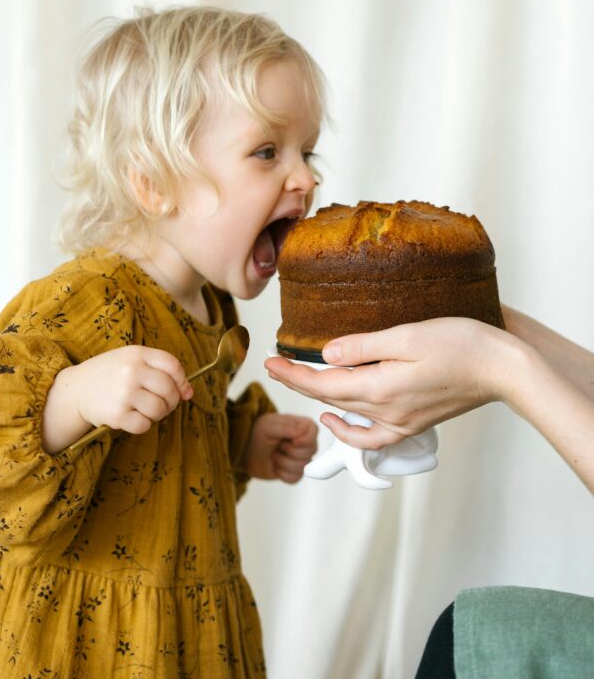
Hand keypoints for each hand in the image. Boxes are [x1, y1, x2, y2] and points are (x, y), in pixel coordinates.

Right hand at [43, 346, 191, 451]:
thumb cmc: (110, 374)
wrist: (76, 389)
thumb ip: (160, 369)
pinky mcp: (117, 415)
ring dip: (159, 414)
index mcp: (137, 354)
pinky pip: (144, 425)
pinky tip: (134, 417)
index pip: (172, 365)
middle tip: (164, 404)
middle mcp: (131, 371)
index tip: (182, 391)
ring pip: (159, 409)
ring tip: (147, 410)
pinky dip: (143, 424)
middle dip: (172, 401)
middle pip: (169, 389)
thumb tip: (188, 393)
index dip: (182, 380)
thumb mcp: (132, 360)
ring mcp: (124, 393)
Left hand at [242, 413, 317, 482]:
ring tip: (274, 455)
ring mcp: (301, 458)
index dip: (305, 439)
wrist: (246, 453)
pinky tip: (275, 466)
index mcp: (301, 425)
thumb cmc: (258, 434)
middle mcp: (305, 441)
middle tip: (278, 446)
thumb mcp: (267, 426)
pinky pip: (296, 478)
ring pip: (303, 467)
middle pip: (310, 451)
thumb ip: (286, 427)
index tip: (292, 441)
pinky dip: (282, 474)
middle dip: (291, 451)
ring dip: (283, 462)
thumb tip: (304, 429)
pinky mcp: (295, 472)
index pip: (314, 431)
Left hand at [265, 317, 519, 450]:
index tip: (269, 360)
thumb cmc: (460, 344)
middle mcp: (385, 411)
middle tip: (275, 364)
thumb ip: (363, 346)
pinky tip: (338, 419)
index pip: (322, 382)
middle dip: (298, 382)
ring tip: (300, 382)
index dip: (292, 373)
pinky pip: (371, 436)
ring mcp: (400, 421)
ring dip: (319, 400)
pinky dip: (349, 431)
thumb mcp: (407, 335)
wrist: (501, 368)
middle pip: (329, 398)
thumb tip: (325, 355)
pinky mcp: (413, 423)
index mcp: (379, 388)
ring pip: (346, 414)